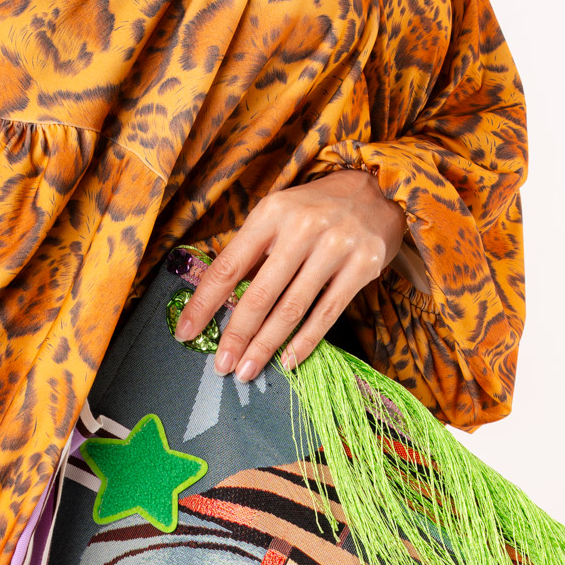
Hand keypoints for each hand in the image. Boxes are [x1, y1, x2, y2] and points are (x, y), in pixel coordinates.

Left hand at [173, 169, 406, 380]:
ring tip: (247, 371)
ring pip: (292, 308)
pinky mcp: (363, 266)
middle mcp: (302, 227)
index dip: (204, 303)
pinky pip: (326, 313)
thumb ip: (253, 254)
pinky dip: (304, 342)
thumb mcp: (279, 217)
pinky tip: (287, 361)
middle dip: (236, 334)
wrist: (378, 193)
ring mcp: (335, 246)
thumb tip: (218, 303)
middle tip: (221, 365)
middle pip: (260, 293)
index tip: (186, 333)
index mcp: (271, 212)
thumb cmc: (316, 211)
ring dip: (266, 346)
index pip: (229, 265)